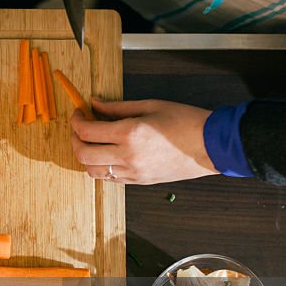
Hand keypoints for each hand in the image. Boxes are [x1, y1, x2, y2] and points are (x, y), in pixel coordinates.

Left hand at [70, 98, 217, 184]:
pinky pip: (109, 179)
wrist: (212, 146)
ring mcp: (133, 172)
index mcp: (129, 134)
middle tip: (79, 127)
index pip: (87, 132)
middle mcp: (127, 156)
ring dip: (85, 157)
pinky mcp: (139, 181)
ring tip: (91, 142)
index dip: (76, 121)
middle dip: (74, 140)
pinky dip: (100, 167)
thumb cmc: (186, 121)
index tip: (78, 113)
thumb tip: (95, 104)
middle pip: (83, 155)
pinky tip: (106, 154)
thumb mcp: (149, 106)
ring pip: (93, 171)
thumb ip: (117, 107)